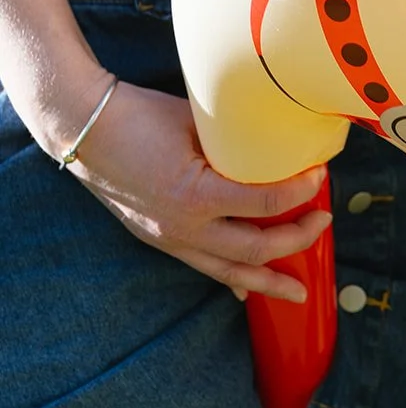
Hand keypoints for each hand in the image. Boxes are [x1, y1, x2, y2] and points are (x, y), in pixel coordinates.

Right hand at [70, 83, 332, 301]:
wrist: (80, 126)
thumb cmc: (137, 114)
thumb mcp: (195, 123)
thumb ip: (233, 143)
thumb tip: (276, 144)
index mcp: (194, 194)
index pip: (264, 203)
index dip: (300, 192)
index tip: (321, 177)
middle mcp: (182, 226)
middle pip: (255, 249)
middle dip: (297, 241)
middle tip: (323, 223)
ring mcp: (168, 238)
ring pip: (229, 271)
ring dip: (268, 281)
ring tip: (298, 293)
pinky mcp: (158, 239)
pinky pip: (203, 266)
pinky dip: (230, 278)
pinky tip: (247, 289)